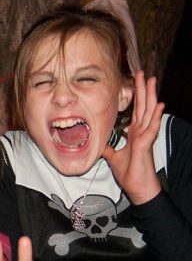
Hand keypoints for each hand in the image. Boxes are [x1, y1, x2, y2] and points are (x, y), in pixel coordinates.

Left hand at [102, 71, 163, 204]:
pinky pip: (152, 128)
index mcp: (134, 133)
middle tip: (144, 73)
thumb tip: (101, 145)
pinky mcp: (146, 144)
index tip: (135, 81)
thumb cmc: (129, 173)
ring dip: (151, 95)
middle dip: (143, 89)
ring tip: (152, 80)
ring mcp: (146, 136)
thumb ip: (110, 149)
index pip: (136, 110)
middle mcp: (142, 132)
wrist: (137, 188)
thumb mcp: (114, 158)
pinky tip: (158, 104)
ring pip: (149, 112)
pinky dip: (155, 116)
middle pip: (143, 106)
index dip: (136, 95)